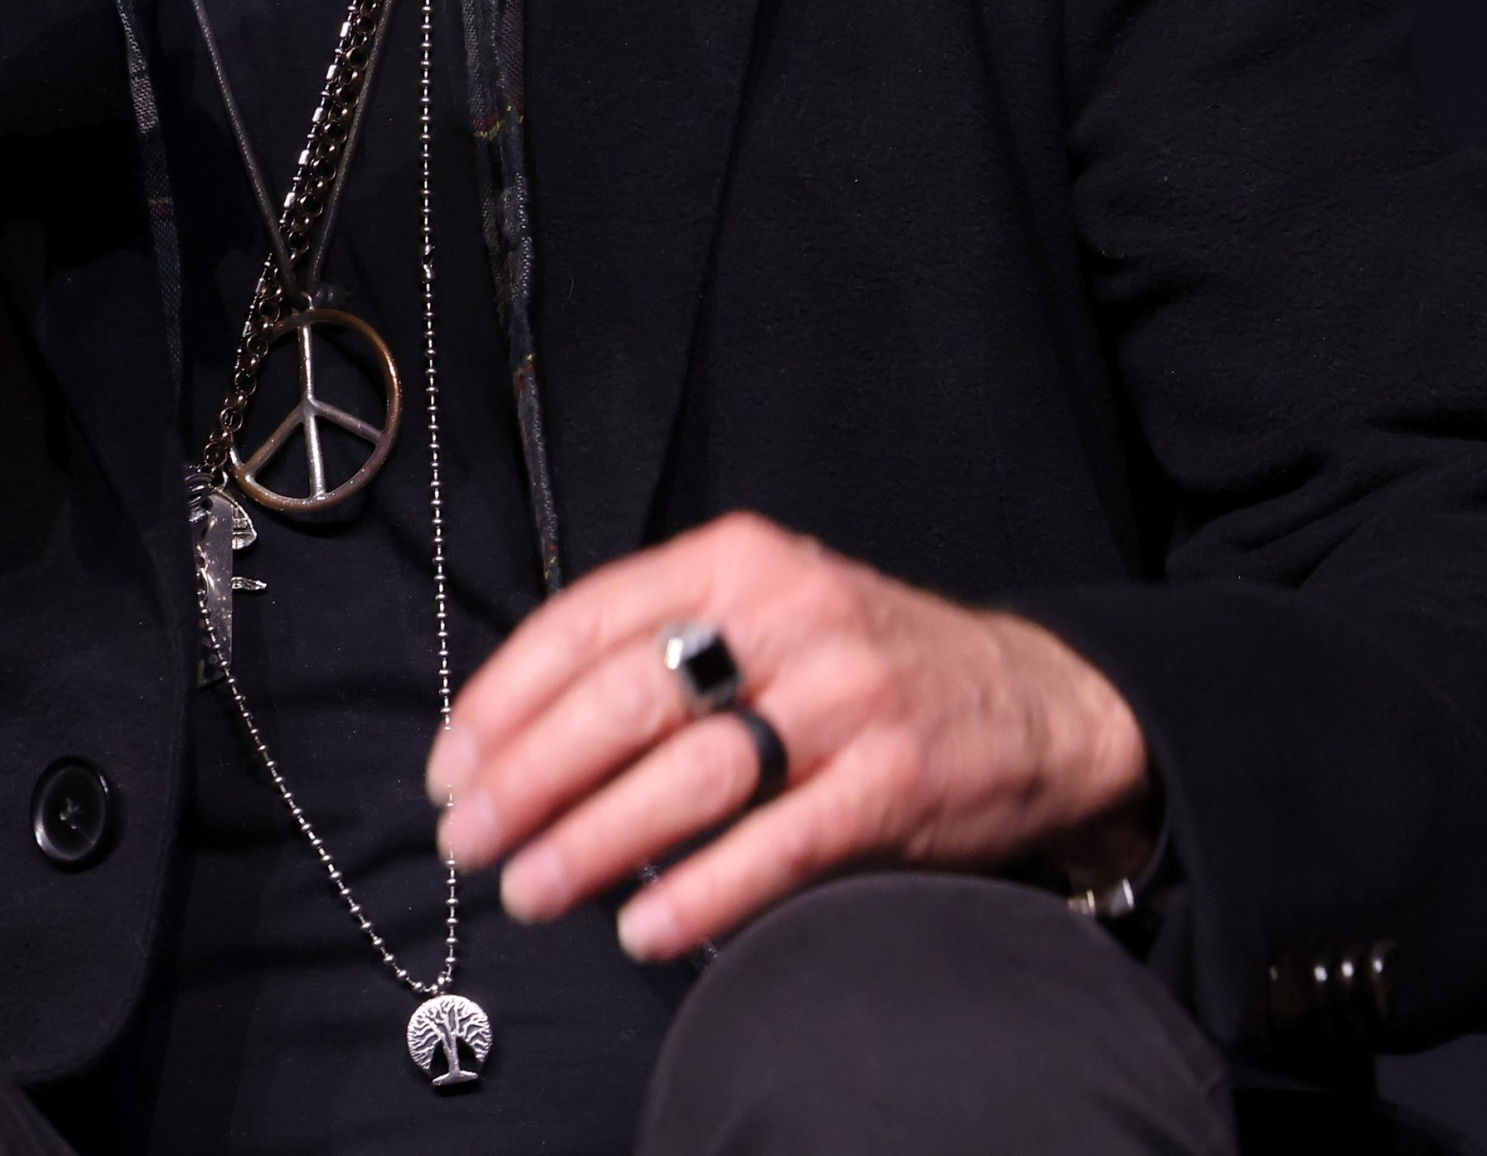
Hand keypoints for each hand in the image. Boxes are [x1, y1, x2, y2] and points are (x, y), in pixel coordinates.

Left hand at [425, 512, 1153, 961]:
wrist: (1034, 699)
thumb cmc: (861, 662)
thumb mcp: (764, 607)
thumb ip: (662, 643)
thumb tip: (521, 735)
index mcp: (732, 558)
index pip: (584, 622)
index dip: (505, 701)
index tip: (451, 768)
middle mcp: (783, 613)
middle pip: (623, 700)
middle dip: (528, 778)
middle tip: (470, 840)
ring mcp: (842, 696)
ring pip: (687, 775)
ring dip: (593, 843)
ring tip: (532, 891)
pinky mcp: (892, 781)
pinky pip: (774, 845)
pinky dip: (698, 892)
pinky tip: (642, 928)